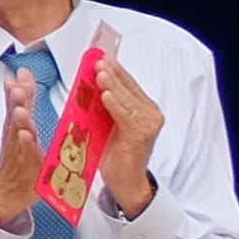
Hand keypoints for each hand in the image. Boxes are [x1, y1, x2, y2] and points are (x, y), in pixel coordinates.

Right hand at [0, 69, 47, 230]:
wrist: (7, 194)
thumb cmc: (20, 165)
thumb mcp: (24, 133)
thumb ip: (26, 109)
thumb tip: (27, 85)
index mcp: (20, 128)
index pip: (23, 104)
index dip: (23, 88)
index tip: (22, 73)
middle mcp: (18, 138)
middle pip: (18, 115)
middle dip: (18, 99)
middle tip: (16, 86)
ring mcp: (21, 152)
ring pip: (20, 132)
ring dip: (20, 118)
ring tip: (19, 107)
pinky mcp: (27, 166)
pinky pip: (27, 153)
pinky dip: (25, 143)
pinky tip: (23, 134)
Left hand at [82, 55, 166, 211]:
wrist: (126, 183)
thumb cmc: (116, 155)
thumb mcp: (107, 124)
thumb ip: (103, 106)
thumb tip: (87, 85)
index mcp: (142, 108)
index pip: (127, 83)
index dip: (114, 68)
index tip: (100, 54)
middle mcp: (150, 114)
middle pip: (127, 87)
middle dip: (111, 72)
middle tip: (98, 59)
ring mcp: (148, 124)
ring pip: (126, 99)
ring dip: (112, 84)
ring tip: (100, 72)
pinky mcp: (141, 136)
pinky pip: (126, 116)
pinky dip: (115, 105)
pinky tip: (105, 94)